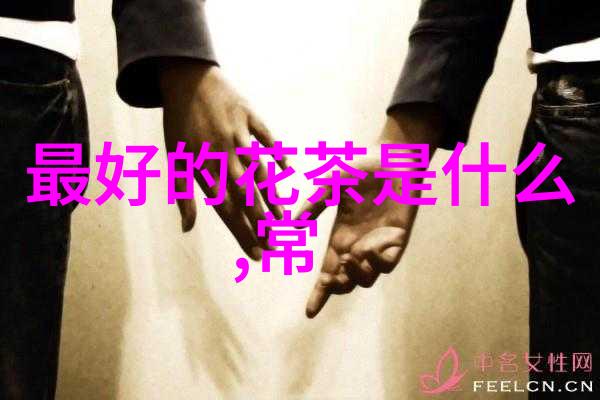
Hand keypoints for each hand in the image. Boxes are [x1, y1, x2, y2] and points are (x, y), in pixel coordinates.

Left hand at [160, 60, 285, 259]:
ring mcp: (238, 134)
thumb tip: (186, 229)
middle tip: (276, 245)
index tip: (257, 254)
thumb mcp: (175, 158)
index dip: (243, 234)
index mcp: (203, 167)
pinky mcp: (249, 115)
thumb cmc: (179, 122)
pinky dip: (277, 151)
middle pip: (246, 196)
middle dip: (261, 223)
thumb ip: (183, 195)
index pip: (227, 210)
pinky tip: (286, 168)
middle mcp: (223, 154)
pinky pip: (267, 137)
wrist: (185, 77)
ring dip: (272, 196)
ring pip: (260, 171)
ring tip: (284, 219)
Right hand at [298, 106, 443, 317]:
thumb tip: (291, 226)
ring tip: (353, 255)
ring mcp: (378, 246)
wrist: (393, 158)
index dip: (319, 294)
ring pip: (366, 278)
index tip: (310, 312)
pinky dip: (377, 260)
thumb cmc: (361, 168)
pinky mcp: (397, 241)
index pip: (326, 274)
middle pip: (345, 283)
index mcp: (339, 239)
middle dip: (337, 286)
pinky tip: (373, 245)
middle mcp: (357, 247)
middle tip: (333, 273)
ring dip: (357, 273)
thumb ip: (312, 207)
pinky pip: (387, 264)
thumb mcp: (329, 187)